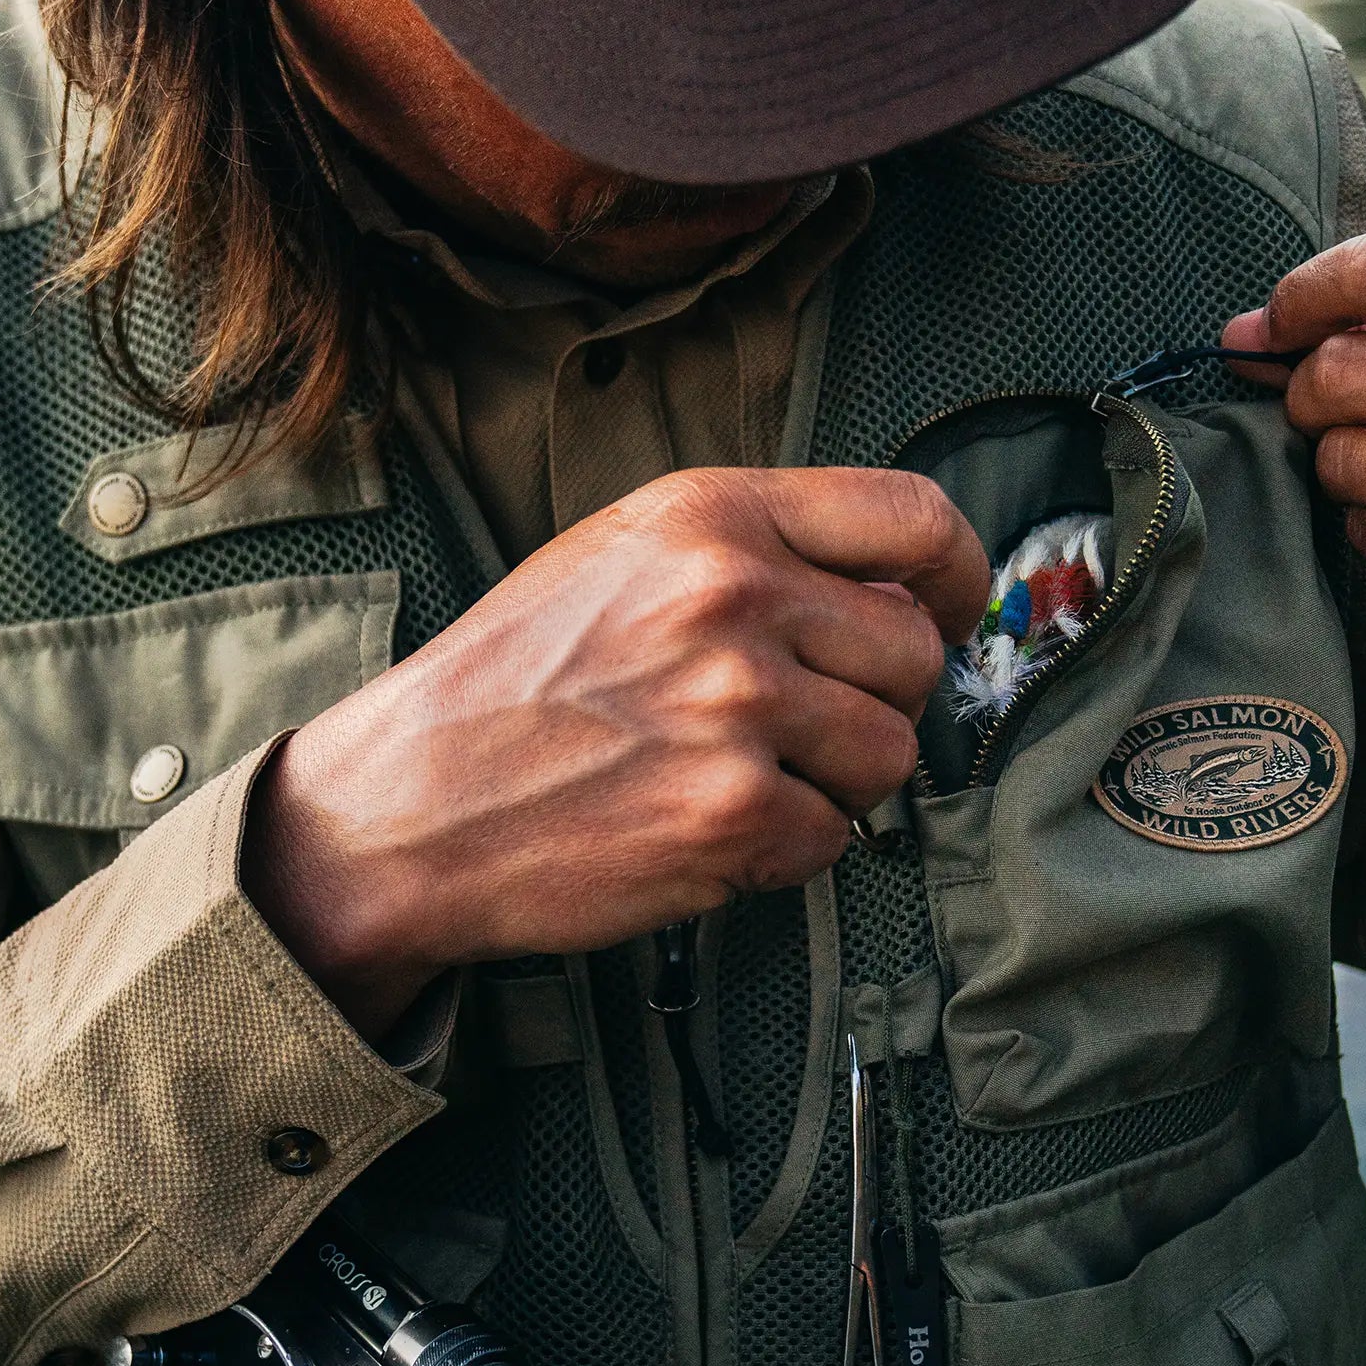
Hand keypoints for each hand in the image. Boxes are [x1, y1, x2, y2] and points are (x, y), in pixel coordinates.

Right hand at [244, 467, 988, 1036]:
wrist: (406, 804)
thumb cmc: (508, 688)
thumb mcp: (619, 561)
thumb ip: (752, 555)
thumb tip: (894, 598)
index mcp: (711, 514)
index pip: (911, 517)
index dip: (958, 577)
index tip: (952, 615)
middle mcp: (734, 594)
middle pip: (914, 655)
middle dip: (873, 705)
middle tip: (794, 731)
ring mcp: (738, 705)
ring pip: (890, 755)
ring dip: (833, 785)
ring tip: (734, 780)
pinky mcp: (735, 811)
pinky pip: (834, 840)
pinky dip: (783, 852)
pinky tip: (701, 830)